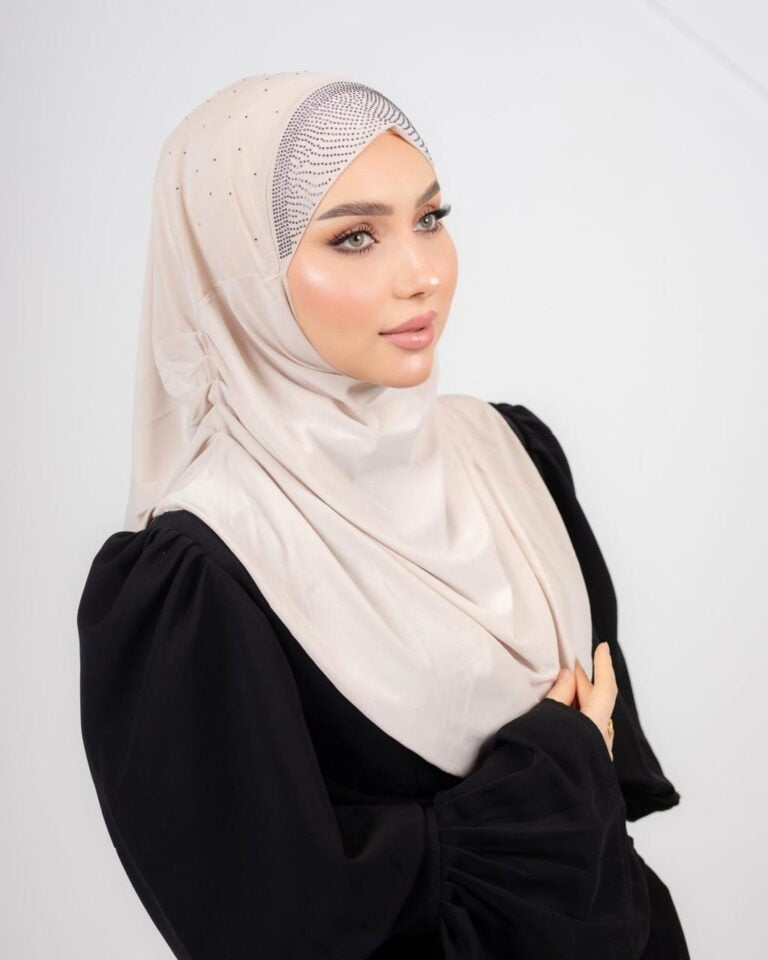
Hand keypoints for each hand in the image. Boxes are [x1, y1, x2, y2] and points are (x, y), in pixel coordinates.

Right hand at [545, 642, 616, 759]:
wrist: (541, 811)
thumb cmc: (540, 759)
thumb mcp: (547, 721)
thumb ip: (560, 695)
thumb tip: (570, 674)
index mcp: (595, 728)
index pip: (605, 689)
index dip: (603, 666)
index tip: (602, 647)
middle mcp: (601, 743)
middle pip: (597, 704)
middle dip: (583, 684)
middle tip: (566, 667)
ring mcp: (595, 757)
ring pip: (592, 720)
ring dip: (579, 702)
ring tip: (561, 689)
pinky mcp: (586, 766)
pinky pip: (586, 734)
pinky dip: (577, 719)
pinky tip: (563, 715)